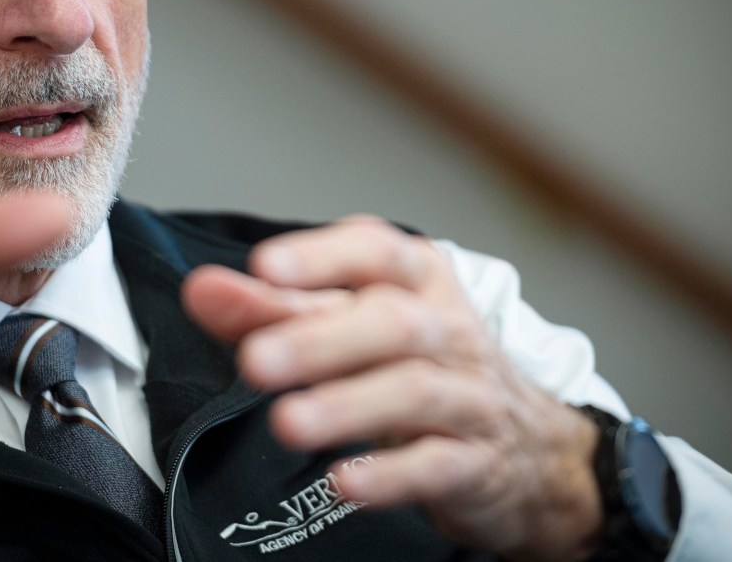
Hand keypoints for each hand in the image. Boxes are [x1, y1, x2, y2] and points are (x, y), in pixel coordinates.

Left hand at [183, 217, 602, 561]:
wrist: (528, 450)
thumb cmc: (423, 367)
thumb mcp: (355, 326)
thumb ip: (276, 307)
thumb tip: (202, 289)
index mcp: (415, 280)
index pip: (375, 250)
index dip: (321, 256)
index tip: (265, 266)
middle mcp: (446, 330)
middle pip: (391, 322)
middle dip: (320, 340)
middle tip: (255, 360)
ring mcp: (467, 396)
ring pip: (413, 391)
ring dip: (346, 406)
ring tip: (287, 422)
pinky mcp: (475, 464)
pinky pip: (438, 465)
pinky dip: (390, 475)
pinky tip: (344, 481)